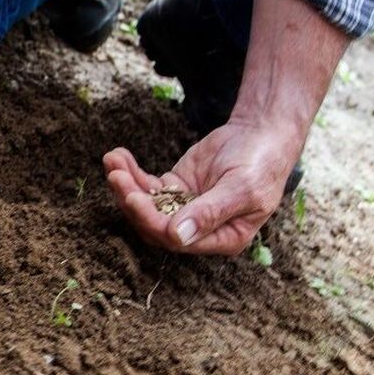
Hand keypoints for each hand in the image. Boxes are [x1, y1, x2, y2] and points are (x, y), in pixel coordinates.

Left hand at [103, 117, 303, 254]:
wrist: (261, 134)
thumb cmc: (260, 164)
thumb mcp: (241, 188)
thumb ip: (210, 212)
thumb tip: (178, 237)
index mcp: (222, 238)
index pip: (177, 240)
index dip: (151, 221)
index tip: (133, 197)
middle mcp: (199, 229)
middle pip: (154, 224)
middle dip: (131, 201)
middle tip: (116, 176)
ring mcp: (184, 208)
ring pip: (146, 205)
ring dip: (125, 185)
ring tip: (112, 161)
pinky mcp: (174, 187)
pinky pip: (146, 185)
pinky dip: (130, 172)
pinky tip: (118, 156)